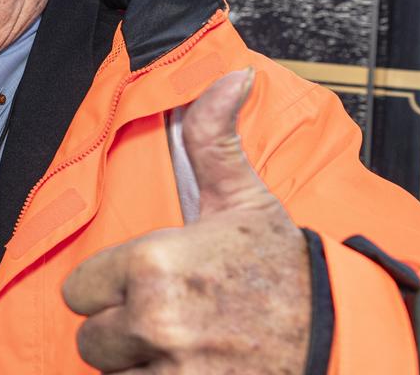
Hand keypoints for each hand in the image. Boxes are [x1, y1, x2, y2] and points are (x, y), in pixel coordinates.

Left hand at [63, 69, 309, 373]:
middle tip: (165, 317)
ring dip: (137, 363)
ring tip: (181, 343)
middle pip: (90, 336)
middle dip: (121, 329)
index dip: (107, 288)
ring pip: (112, 372)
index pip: (78, 289)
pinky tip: (190, 366)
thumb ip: (214, 139)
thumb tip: (229, 75)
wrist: (342, 335)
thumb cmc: (285, 269)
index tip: (143, 284)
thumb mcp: (244, 200)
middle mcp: (155, 319)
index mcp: (154, 262)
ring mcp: (172, 370)